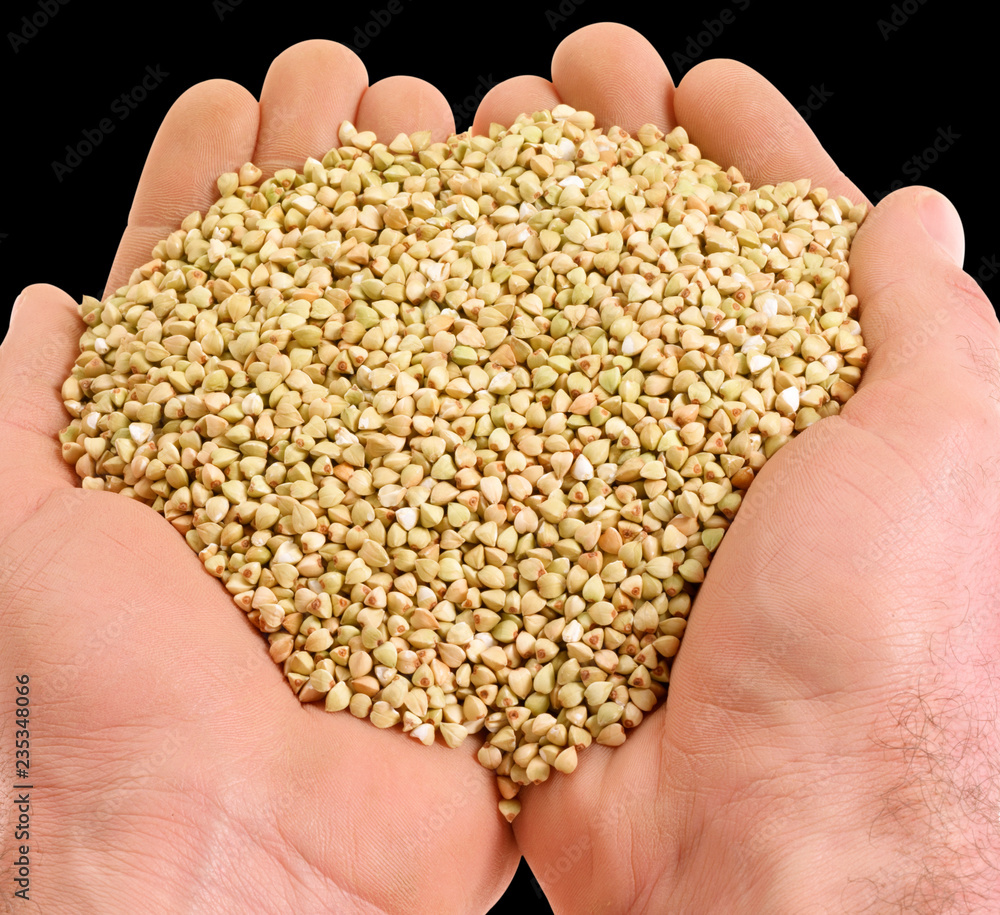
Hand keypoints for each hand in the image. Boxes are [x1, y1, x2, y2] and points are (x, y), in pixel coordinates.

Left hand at [0, 42, 518, 912]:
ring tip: (455, 131)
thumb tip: (38, 311)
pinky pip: (519, 445)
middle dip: (345, 179)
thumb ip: (13, 415)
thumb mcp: (11, 535)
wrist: (235, 874)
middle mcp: (307, 474)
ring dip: (439, 233)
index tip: (246, 101)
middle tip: (372, 93)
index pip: (209, 286)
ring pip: (431, 343)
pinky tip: (544, 267)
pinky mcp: (488, 569)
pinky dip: (531, 355)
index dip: (223, 186)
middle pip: (333, 294)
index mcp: (191, 458)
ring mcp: (407, 514)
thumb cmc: (93, 720)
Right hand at [483, 24, 999, 912]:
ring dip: (517, 251)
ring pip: (556, 347)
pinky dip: (454, 376)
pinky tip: (416, 301)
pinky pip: (488, 450)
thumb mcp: (935, 460)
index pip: (780, 246)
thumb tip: (914, 219)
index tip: (694, 84)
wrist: (758, 850)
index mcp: (819, 412)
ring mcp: (619, 502)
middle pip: (650, 275)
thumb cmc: (873, 660)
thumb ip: (929, 330)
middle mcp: (716, 448)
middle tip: (551, 96)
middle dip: (604, 173)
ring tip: (471, 161)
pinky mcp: (540, 560)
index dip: (741, 153)